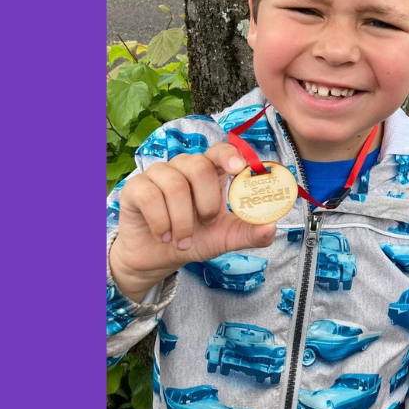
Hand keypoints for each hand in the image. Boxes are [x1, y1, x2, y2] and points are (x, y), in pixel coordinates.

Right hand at [109, 141, 277, 300]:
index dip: (230, 155)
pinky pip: (151, 196)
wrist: (157, 257)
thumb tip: (271, 227)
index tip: (239, 169)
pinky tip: (164, 235)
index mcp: (210, 173)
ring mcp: (159, 174)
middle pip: (198, 166)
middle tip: (206, 223)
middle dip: (206, 201)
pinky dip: (161, 222)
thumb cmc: (194, 239)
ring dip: (183, 220)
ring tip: (182, 240)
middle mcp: (184, 167)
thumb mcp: (225, 239)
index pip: (221, 151)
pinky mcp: (136, 187)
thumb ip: (249, 233)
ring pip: (175, 185)